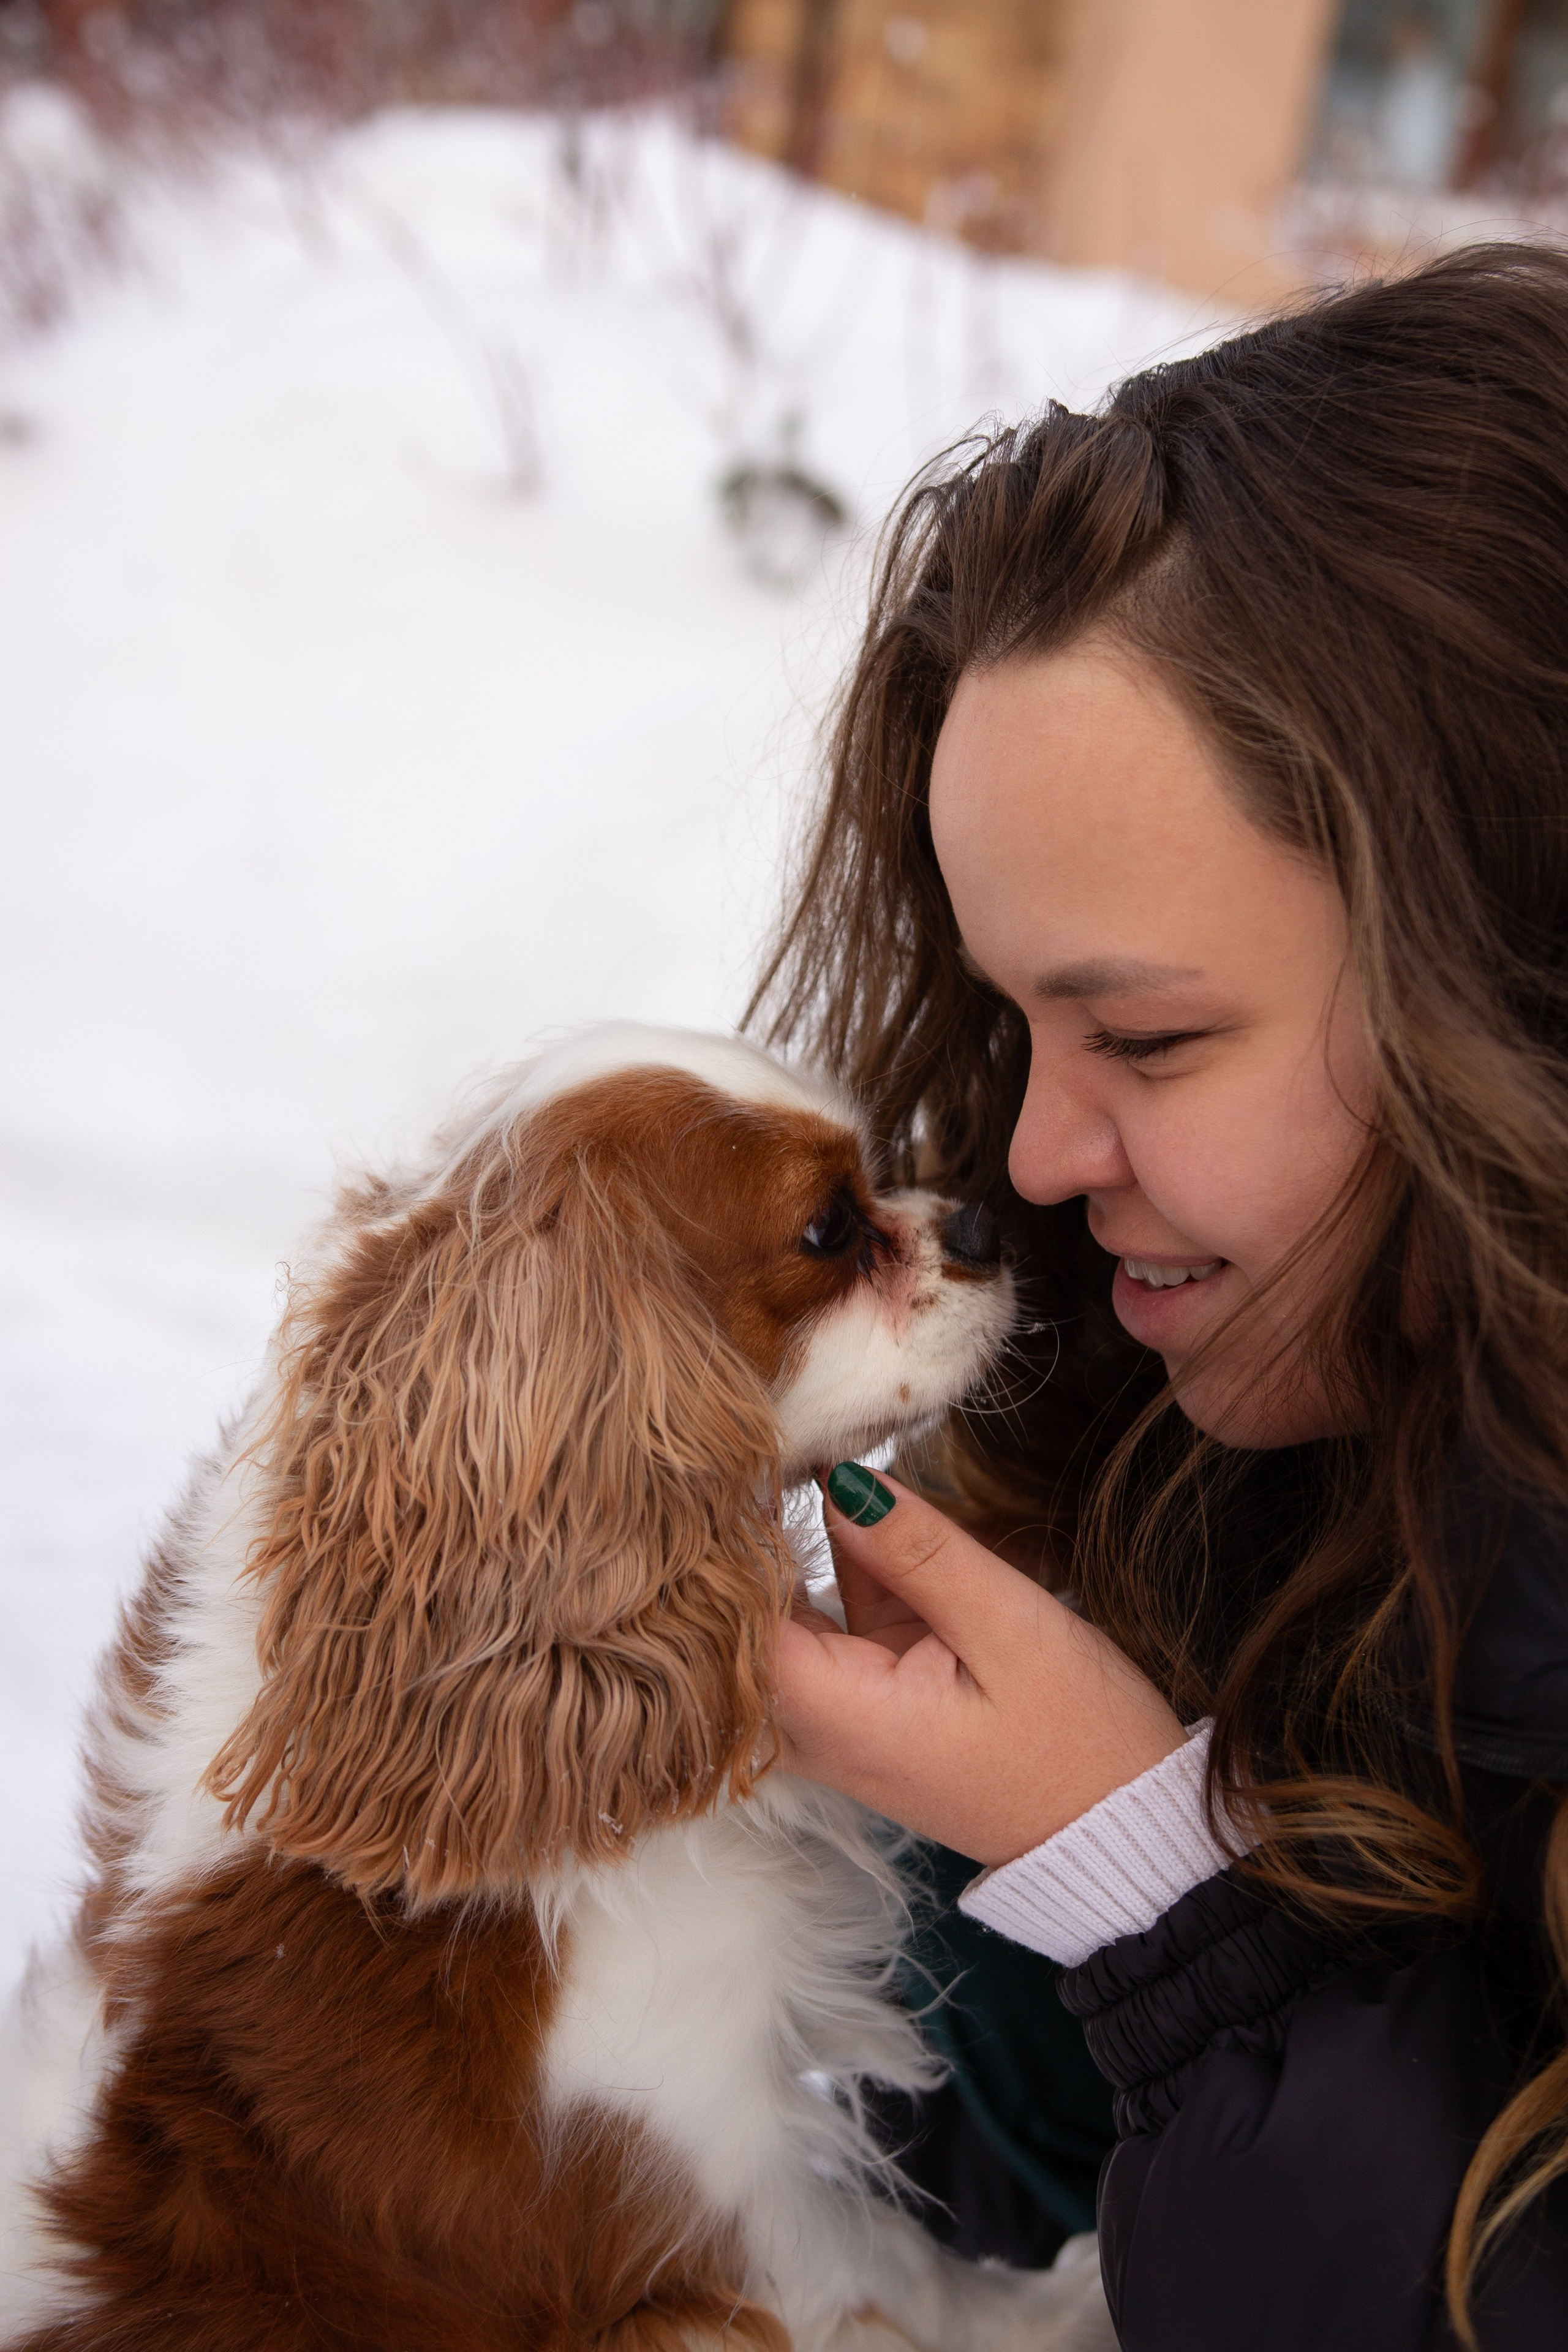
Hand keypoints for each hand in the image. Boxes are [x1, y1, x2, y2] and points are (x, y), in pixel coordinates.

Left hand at [775, 1467, 1184, 1864]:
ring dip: (788, 1542)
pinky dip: (836, 1562)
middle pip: (744, 1626)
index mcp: (843, 1722)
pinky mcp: (870, 1697)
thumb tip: (843, 1479)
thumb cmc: (1080, 1743)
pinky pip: (831, 1622)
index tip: (735, 1464)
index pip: (736, 1630)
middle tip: (752, 1445)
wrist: (1121, 1826)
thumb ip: (920, 1554)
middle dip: (744, 1538)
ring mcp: (842, 1714)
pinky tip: (846, 1497)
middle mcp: (821, 1729)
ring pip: (785, 1617)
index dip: (726, 1546)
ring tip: (794, 1448)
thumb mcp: (1009, 1629)